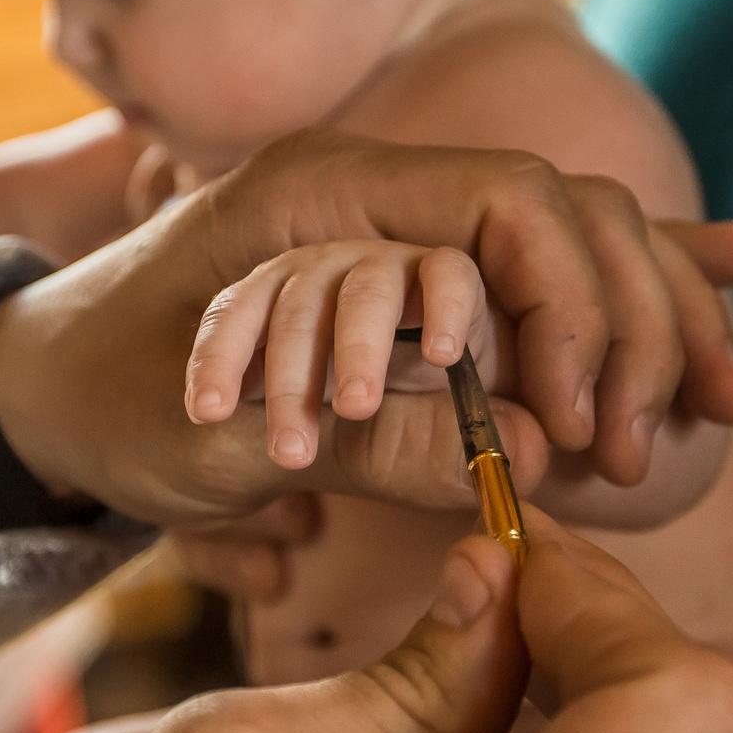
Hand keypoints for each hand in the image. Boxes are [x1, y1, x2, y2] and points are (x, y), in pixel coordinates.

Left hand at [0, 129, 732, 524]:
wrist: (32, 391)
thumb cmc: (105, 399)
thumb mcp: (224, 438)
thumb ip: (380, 444)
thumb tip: (540, 461)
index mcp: (328, 193)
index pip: (510, 200)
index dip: (574, 304)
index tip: (591, 420)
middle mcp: (377, 192)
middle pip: (561, 213)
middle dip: (630, 321)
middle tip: (660, 442)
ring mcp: (399, 229)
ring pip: (565, 241)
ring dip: (643, 318)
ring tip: (717, 400)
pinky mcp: (412, 281)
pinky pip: (538, 270)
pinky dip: (622, 292)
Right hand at [187, 239, 495, 468]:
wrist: (227, 444)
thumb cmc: (341, 451)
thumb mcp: (381, 457)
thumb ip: (428, 449)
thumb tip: (522, 448)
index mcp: (429, 314)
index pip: (451, 276)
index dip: (454, 305)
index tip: (442, 356)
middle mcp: (370, 286)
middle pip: (376, 282)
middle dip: (366, 345)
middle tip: (355, 409)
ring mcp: (302, 291)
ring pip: (304, 303)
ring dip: (296, 377)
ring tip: (292, 453)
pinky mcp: (241, 308)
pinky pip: (234, 315)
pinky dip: (222, 360)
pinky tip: (210, 410)